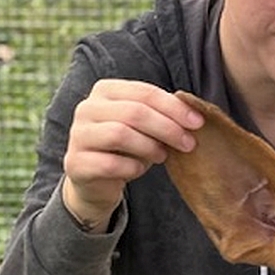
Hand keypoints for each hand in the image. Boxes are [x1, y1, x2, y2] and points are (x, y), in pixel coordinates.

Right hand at [62, 79, 204, 227]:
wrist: (93, 183)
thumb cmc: (124, 151)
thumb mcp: (142, 129)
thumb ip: (160, 117)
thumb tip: (195, 115)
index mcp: (105, 91)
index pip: (144, 93)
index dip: (174, 107)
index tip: (198, 123)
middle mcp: (87, 108)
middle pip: (134, 112)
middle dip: (167, 128)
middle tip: (189, 143)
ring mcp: (79, 135)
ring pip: (120, 134)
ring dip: (149, 147)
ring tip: (163, 156)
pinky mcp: (76, 163)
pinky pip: (110, 164)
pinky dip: (132, 167)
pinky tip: (140, 170)